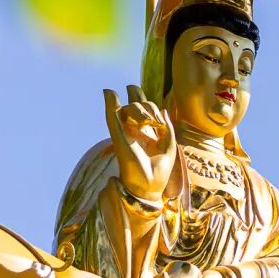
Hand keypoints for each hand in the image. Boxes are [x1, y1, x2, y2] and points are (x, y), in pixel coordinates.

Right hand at [104, 85, 176, 201]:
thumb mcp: (169, 143)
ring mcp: (125, 132)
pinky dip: (111, 105)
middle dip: (146, 105)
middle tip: (154, 121)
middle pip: (137, 104)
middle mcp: (134, 129)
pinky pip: (112, 118)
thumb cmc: (160, 168)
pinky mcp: (119, 138)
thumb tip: (162, 109)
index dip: (141, 96)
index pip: (141, 106)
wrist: (151, 185)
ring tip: (149, 122)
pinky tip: (109, 92)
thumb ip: (166, 126)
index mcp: (147, 130)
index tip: (150, 109)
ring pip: (128, 109)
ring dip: (139, 109)